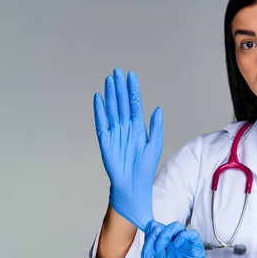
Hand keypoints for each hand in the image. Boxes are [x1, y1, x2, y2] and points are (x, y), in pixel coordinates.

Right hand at [93, 68, 162, 230]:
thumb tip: (158, 108)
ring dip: (110, 95)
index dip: (133, 90)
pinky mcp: (105, 141)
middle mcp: (125, 127)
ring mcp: (114, 133)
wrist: (133, 186)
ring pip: (112, 110)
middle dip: (120, 87)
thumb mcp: (155, 145)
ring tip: (109, 80)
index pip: (134, 104)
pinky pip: (101, 123)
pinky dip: (99, 111)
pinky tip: (98, 99)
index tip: (131, 75)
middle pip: (122, 103)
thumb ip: (156, 127)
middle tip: (117, 71)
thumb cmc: (145, 168)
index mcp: (138, 127)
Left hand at [142, 220, 225, 257]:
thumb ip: (154, 248)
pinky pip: (192, 234)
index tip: (144, 249)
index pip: (155, 227)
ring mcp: (186, 241)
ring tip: (160, 248)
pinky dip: (182, 236)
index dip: (147, 234)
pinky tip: (177, 244)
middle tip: (150, 251)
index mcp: (166, 241)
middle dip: (153, 237)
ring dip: (164, 234)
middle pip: (163, 226)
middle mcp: (175, 239)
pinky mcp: (196, 245)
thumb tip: (147, 239)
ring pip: (176, 226)